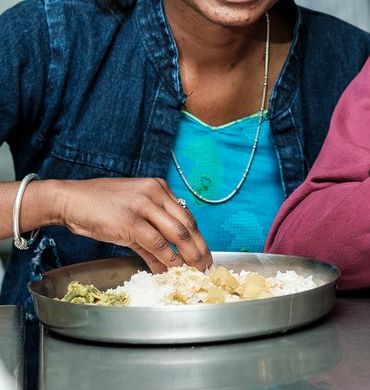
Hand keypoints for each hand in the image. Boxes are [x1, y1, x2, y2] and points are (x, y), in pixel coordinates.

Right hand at [54, 177, 211, 271]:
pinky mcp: (130, 220)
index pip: (187, 215)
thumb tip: (167, 261)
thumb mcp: (132, 216)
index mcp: (159, 188)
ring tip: (195, 271)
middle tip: (207, 266)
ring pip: (176, 233)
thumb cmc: (100, 208)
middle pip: (187, 224)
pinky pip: (156, 242)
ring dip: (188, 256)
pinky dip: (167, 258)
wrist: (71, 200)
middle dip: (199, 248)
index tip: (205, 253)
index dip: (199, 237)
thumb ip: (151, 237)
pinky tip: (173, 269)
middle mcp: (156, 193)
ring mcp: (144, 205)